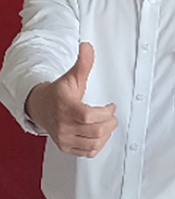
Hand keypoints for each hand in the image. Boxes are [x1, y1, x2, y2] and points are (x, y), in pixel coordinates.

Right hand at [25, 42, 116, 156]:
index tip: (110, 106)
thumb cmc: (59, 93)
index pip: (88, 116)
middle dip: (109, 123)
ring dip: (106, 134)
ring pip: (93, 143)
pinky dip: (98, 144)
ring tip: (107, 124)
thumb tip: (87, 46)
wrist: (40, 107)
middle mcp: (63, 126)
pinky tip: (99, 134)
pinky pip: (88, 152)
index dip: (105, 113)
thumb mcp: (71, 77)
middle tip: (111, 115)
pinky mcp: (66, 147)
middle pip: (95, 131)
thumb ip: (83, 63)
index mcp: (66, 108)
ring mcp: (64, 138)